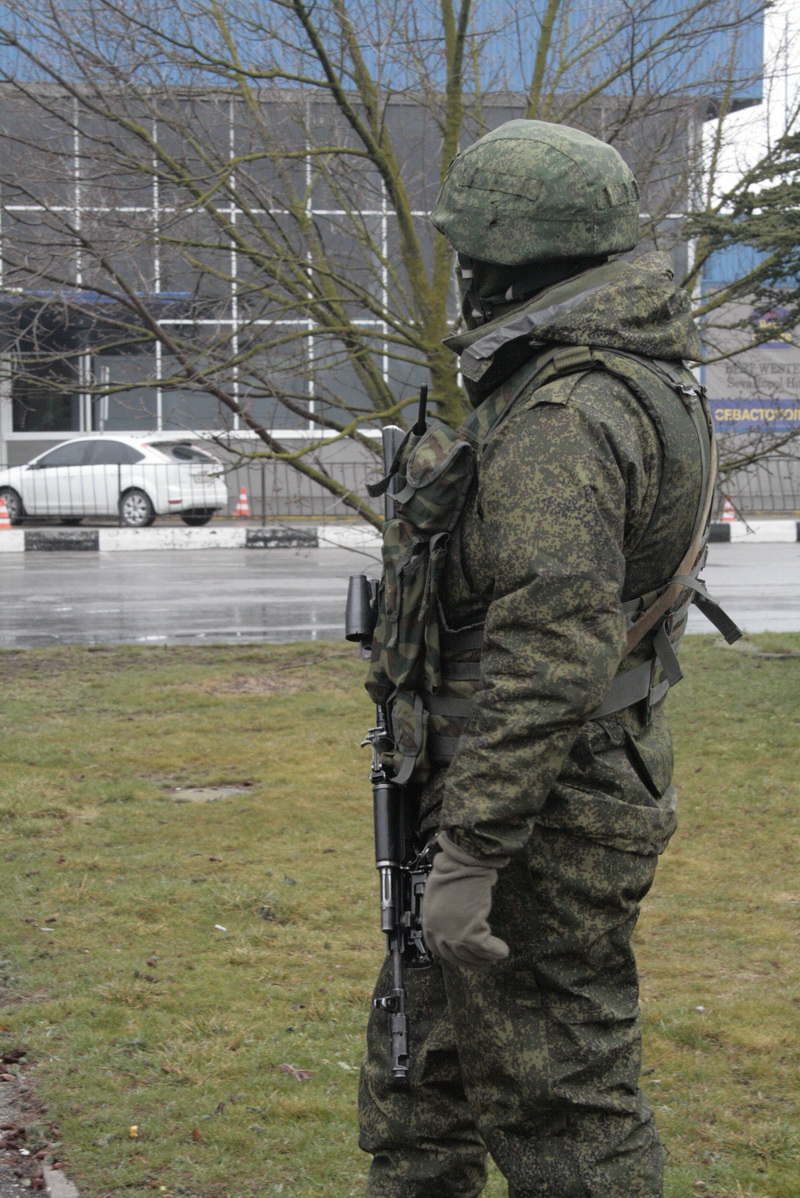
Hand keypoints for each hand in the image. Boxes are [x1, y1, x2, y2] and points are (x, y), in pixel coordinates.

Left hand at [422, 831, 509, 969]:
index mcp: (429, 925)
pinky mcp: (470, 933)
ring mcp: (453, 935)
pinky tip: (503, 950)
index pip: (440, 952)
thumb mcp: (439, 898)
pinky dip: (496, 951)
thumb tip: (454, 923)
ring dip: (486, 958)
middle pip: (457, 957)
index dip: (456, 957)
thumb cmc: (451, 872)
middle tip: (485, 960)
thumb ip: (443, 915)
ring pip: (472, 955)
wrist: (460, 864)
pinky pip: (486, 949)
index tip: (466, 957)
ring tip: (496, 954)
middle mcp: (439, 933)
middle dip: (472, 961)